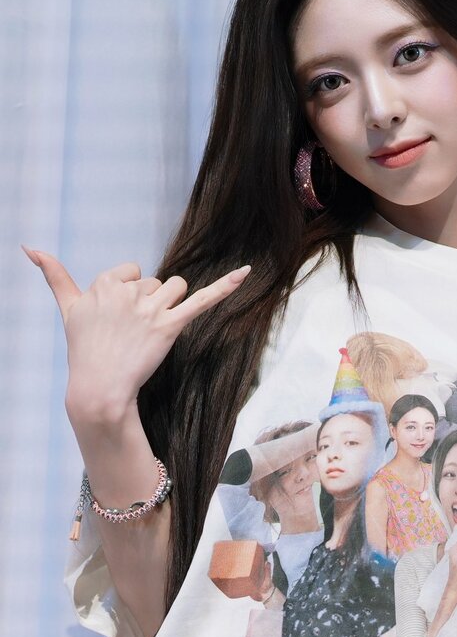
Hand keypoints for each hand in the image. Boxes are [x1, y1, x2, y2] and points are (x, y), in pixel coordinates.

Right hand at [23, 248, 249, 420]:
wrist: (99, 389)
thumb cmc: (85, 350)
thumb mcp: (69, 310)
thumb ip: (55, 276)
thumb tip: (29, 247)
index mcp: (105, 283)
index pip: (131, 272)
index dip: (128, 294)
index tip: (118, 319)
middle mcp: (127, 292)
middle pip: (154, 282)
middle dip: (149, 303)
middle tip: (132, 334)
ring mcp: (150, 309)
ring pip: (175, 287)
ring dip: (170, 304)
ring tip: (152, 331)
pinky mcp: (171, 326)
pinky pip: (202, 300)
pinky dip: (226, 285)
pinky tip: (246, 272)